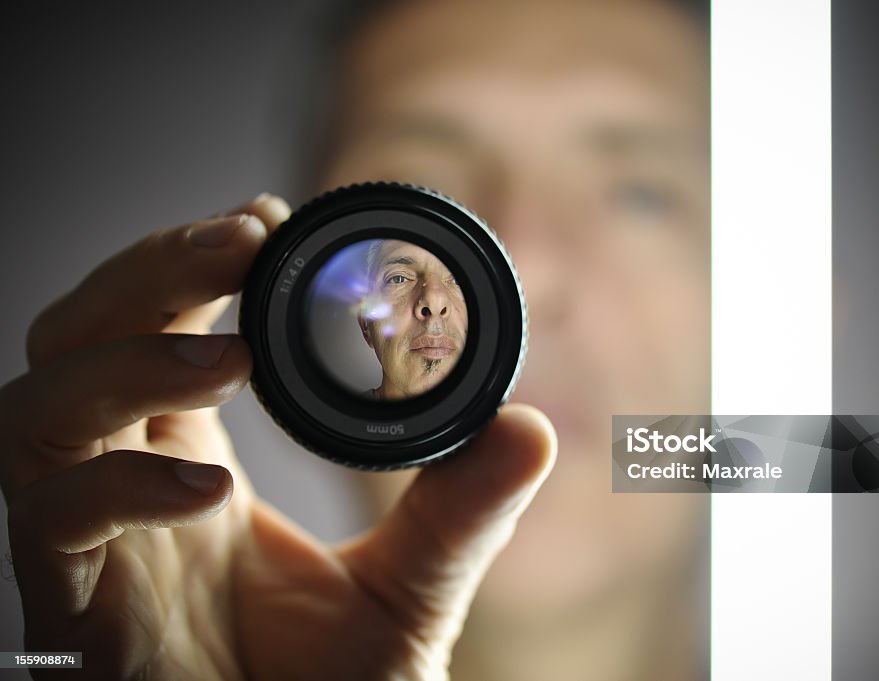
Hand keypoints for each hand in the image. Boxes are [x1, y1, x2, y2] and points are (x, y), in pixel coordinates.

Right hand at [0, 194, 555, 680]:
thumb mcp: (413, 585)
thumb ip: (463, 511)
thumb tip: (533, 430)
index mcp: (193, 453)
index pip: (160, 326)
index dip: (194, 262)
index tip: (263, 221)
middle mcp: (129, 480)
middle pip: (79, 335)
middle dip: (150, 272)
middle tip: (238, 240)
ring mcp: (92, 542)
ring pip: (41, 410)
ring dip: (128, 361)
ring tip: (229, 355)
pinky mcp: (75, 612)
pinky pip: (55, 522)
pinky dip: (124, 489)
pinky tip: (210, 494)